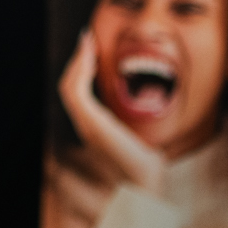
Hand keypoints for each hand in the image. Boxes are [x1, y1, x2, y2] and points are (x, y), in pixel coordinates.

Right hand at [58, 29, 163, 193]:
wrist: (145, 187)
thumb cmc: (148, 172)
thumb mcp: (147, 147)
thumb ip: (145, 140)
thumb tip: (157, 143)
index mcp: (96, 129)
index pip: (80, 94)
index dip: (83, 72)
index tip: (93, 51)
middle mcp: (86, 125)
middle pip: (70, 86)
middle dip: (78, 61)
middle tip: (87, 39)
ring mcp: (86, 124)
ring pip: (69, 85)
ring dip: (78, 61)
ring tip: (87, 43)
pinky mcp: (90, 123)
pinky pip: (77, 90)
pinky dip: (81, 70)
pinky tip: (90, 55)